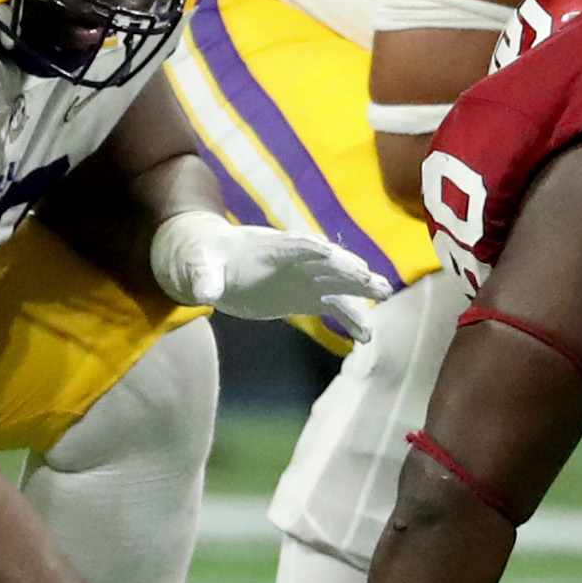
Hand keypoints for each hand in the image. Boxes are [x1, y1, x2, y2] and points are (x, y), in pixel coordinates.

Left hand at [151, 211, 389, 341]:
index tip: (335, 257)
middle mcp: (295, 260)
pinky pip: (334, 307)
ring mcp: (304, 278)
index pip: (297, 245)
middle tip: (374, 281)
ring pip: (339, 283)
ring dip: (361, 290)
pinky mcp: (306, 297)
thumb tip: (204, 293)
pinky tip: (366, 337)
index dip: (315, 251)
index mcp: (271, 246)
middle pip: (328, 262)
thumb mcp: (198, 264)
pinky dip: (351, 319)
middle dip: (350, 270)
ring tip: (383, 297)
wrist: (211, 264)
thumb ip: (203, 276)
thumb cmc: (205, 257)